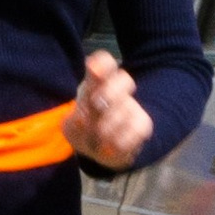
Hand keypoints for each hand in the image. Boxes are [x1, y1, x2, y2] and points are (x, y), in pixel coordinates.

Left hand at [68, 48, 151, 168]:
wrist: (98, 151)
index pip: (105, 63)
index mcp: (95, 84)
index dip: (102, 63)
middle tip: (96, 103)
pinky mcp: (142, 124)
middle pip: (124, 78)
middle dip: (111, 90)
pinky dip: (122, 139)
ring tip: (99, 136)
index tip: (93, 69)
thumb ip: (74, 122)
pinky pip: (139, 128)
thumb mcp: (71, 127)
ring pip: (128, 107)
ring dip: (110, 124)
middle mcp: (116, 91)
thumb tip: (81, 118)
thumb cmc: (83, 130)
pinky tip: (110, 146)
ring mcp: (131, 106)